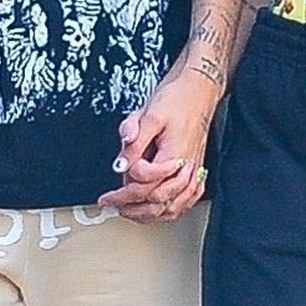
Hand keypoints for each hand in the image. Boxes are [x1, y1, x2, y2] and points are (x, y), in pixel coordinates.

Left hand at [97, 64, 219, 223]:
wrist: (198, 91)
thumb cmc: (176, 100)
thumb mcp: (149, 114)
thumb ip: (133, 139)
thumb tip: (120, 163)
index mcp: (173, 154)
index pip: (144, 185)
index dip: (122, 192)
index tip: (107, 195)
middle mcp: (186, 167)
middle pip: (158, 201)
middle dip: (131, 207)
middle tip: (112, 205)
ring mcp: (193, 171)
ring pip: (173, 207)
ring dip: (149, 214)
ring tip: (130, 212)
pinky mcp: (195, 171)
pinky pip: (187, 201)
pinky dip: (171, 211)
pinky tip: (159, 212)